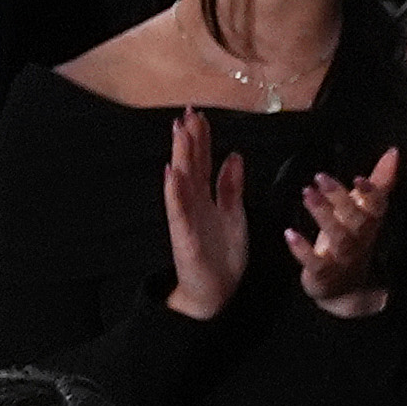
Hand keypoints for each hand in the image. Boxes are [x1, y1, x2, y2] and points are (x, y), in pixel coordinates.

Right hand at [161, 106, 249, 320]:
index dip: (201, 139)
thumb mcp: (235, 215)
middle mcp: (193, 205)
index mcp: (206, 198)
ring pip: (182, 183)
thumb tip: (234, 155)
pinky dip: (175, 193)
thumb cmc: (223, 255)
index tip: (199, 114)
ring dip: (180, 157)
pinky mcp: (185, 238)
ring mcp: (187, 220)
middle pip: (190, 166)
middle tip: (187, 112)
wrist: (215, 293)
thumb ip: (231, 187)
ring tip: (179, 132)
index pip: (203, 162)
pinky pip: (179, 212)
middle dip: (188, 140)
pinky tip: (171, 174)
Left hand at [288, 148, 397, 316]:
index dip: (371, 193)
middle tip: (320, 176)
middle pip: (355, 218)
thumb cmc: (353, 241)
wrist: (346, 290)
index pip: (376, 206)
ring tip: (307, 193)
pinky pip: (315, 263)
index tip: (359, 178)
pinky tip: (290, 233)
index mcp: (369, 222)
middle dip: (340, 197)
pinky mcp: (323, 273)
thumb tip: (394, 152)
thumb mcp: (365, 212)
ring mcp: (342, 258)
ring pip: (338, 237)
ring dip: (323, 215)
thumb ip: (379, 182)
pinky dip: (303, 250)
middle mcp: (359, 239)